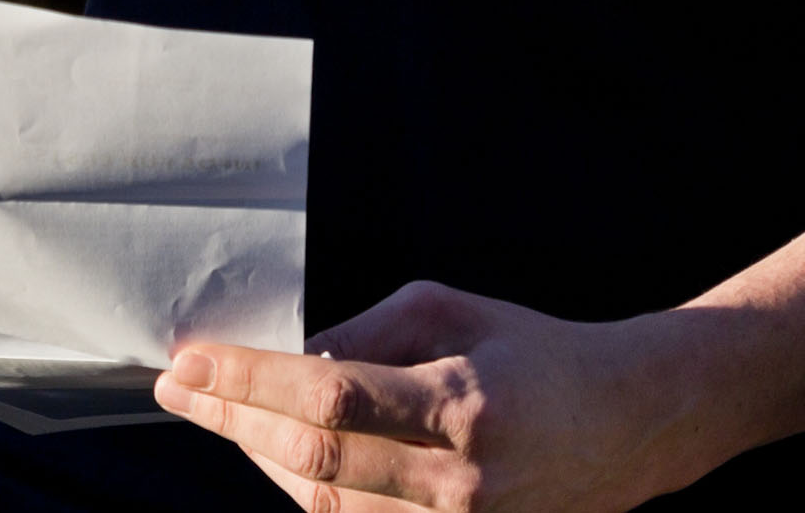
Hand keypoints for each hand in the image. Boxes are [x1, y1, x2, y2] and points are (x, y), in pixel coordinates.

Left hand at [155, 284, 715, 512]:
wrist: (624, 427)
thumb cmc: (533, 354)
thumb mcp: (451, 311)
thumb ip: (366, 334)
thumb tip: (289, 358)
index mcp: (459, 404)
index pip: (328, 398)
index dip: (249, 383)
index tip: (193, 362)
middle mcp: (456, 480)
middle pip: (314, 464)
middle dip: (232, 422)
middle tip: (180, 388)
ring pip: (325, 507)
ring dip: (259, 459)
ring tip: (219, 414)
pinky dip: (308, 491)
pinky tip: (275, 455)